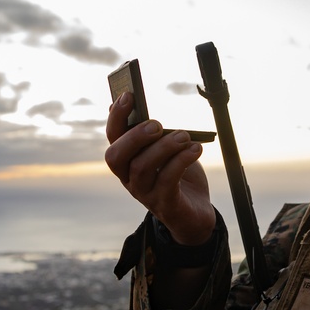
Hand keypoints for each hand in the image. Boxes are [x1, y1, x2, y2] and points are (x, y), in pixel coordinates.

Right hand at [104, 93, 215, 244]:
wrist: (195, 214)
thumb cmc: (179, 176)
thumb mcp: (166, 151)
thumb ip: (152, 133)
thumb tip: (132, 103)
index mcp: (128, 162)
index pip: (113, 138)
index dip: (117, 117)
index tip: (129, 95)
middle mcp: (130, 179)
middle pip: (116, 157)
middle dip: (134, 136)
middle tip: (158, 124)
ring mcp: (145, 194)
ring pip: (142, 167)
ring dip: (164, 147)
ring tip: (185, 136)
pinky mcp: (165, 204)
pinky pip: (167, 181)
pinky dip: (181, 161)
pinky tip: (196, 149)